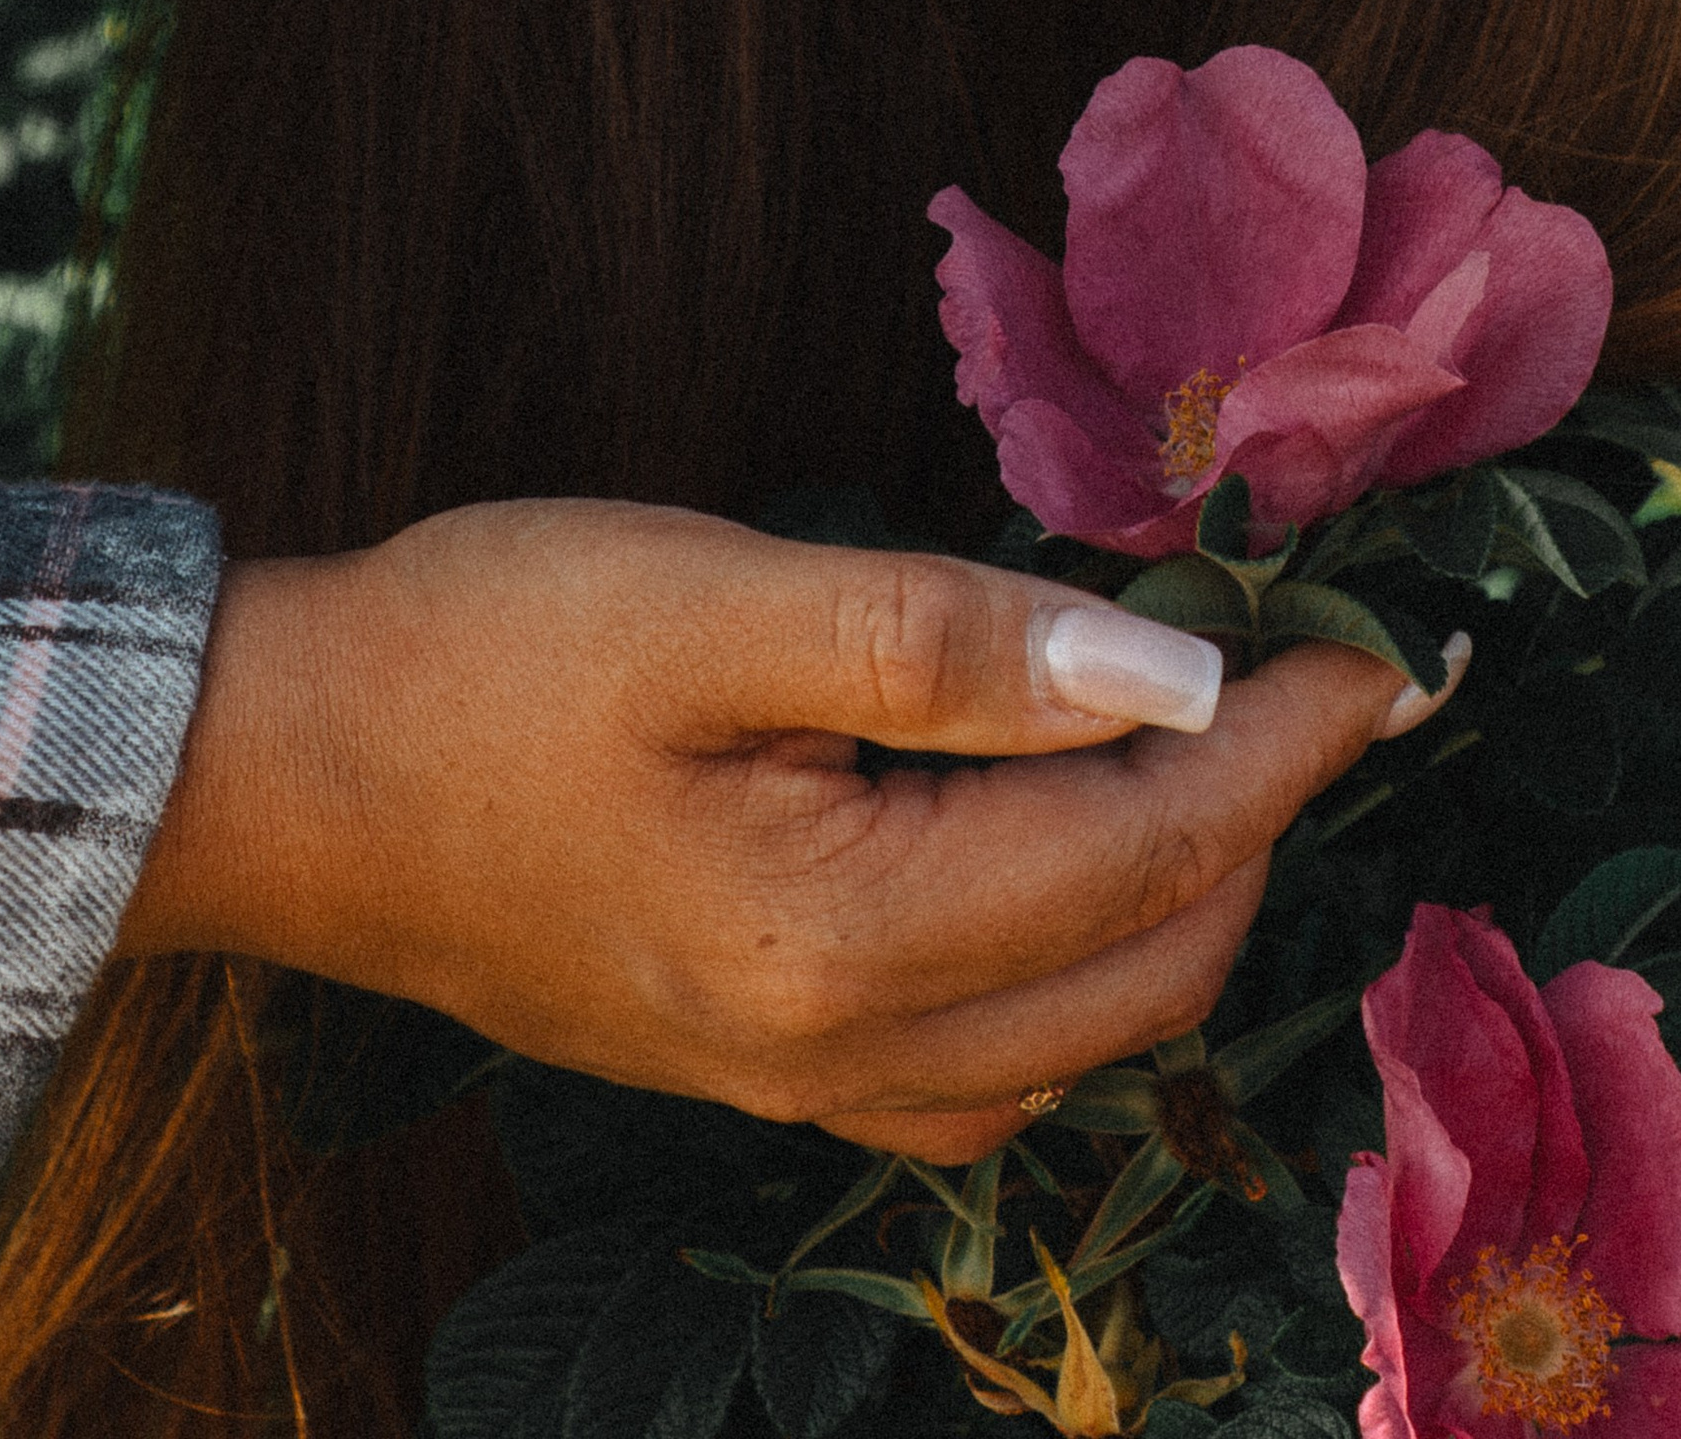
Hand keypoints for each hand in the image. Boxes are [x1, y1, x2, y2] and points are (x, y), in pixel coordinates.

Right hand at [119, 499, 1455, 1159]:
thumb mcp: (713, 597)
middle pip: (1148, 965)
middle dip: (1259, 818)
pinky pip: (992, 1065)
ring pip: (1084, 1034)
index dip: (1289, 739)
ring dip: (1180, 897)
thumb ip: (948, 640)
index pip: (1149, 843)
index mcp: (843, 936)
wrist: (290, 779)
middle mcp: (842, 1054)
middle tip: (1308, 670)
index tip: (1390, 652)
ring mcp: (801, 1083)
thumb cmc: (486, 654)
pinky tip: (1067, 851)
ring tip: (1215, 739)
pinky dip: (1080, 964)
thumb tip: (1171, 667)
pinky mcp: (764, 1066)